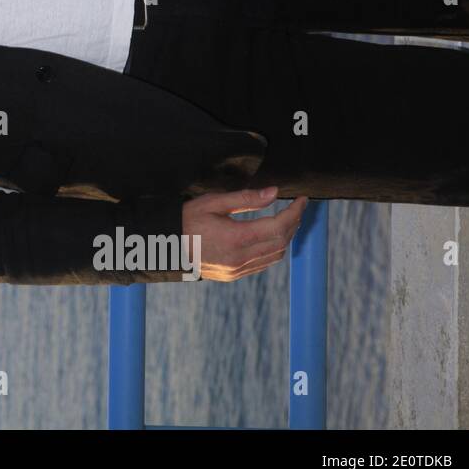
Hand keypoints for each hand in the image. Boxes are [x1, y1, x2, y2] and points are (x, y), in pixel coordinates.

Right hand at [181, 186, 308, 280]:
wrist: (165, 246)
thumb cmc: (186, 219)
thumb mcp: (213, 202)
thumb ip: (246, 198)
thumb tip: (274, 193)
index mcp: (236, 237)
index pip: (279, 226)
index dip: (295, 212)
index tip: (302, 200)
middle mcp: (240, 258)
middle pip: (281, 242)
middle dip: (294, 223)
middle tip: (297, 207)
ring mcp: (237, 269)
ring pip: (275, 255)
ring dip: (286, 237)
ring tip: (287, 220)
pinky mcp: (233, 275)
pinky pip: (263, 263)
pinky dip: (273, 248)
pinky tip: (270, 236)